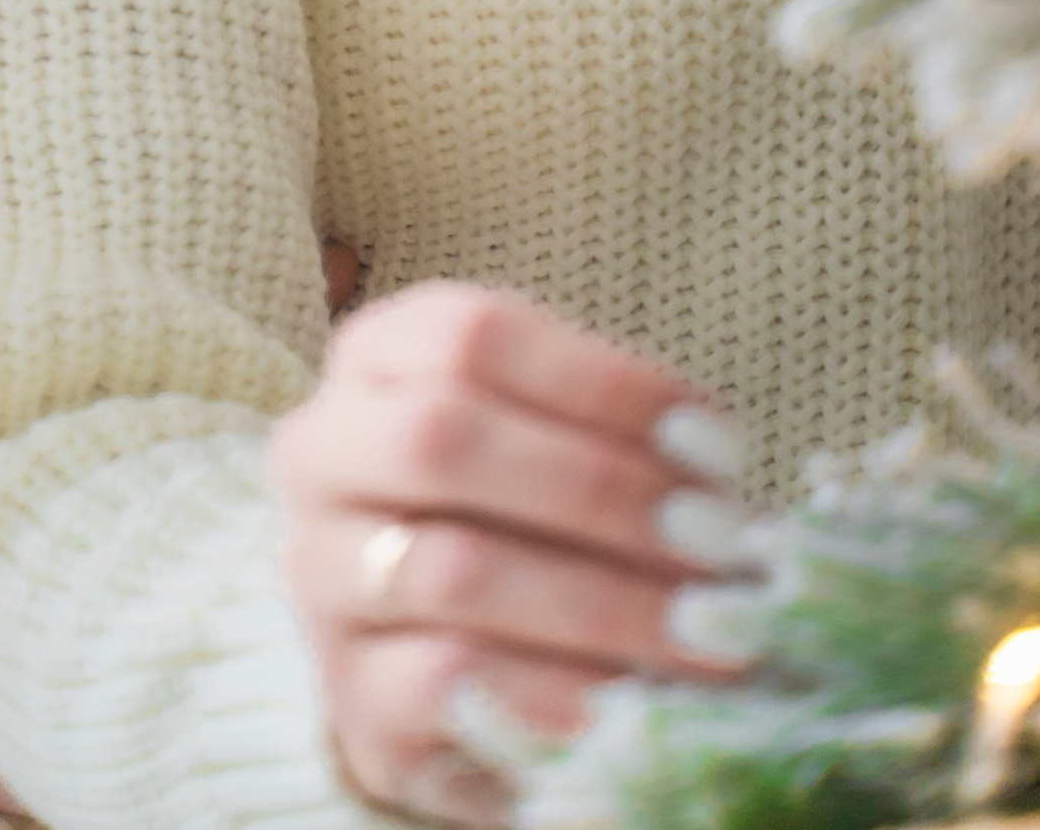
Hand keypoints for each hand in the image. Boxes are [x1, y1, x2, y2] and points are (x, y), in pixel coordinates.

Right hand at [268, 282, 753, 826]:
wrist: (439, 656)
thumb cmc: (516, 515)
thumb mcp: (549, 440)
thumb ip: (614, 437)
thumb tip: (716, 475)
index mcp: (376, 359)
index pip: (471, 336)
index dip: (600, 381)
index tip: (714, 440)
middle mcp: (324, 454)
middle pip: (441, 438)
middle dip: (598, 489)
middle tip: (714, 541)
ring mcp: (323, 578)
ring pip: (449, 569)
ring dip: (601, 601)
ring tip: (704, 631)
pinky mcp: (352, 696)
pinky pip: (446, 685)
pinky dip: (554, 692)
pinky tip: (631, 703)